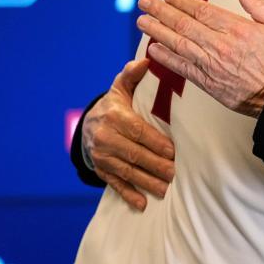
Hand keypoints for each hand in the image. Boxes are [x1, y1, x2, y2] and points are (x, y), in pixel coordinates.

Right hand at [84, 59, 175, 210]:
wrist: (87, 125)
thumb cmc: (114, 105)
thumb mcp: (120, 88)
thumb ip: (132, 76)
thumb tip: (146, 60)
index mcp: (113, 117)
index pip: (137, 132)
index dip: (155, 143)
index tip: (173, 152)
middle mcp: (105, 138)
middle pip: (134, 154)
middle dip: (156, 165)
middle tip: (176, 173)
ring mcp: (102, 156)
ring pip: (127, 171)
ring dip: (147, 182)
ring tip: (166, 189)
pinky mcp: (101, 170)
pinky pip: (115, 183)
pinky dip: (128, 194)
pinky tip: (142, 204)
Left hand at [137, 0, 263, 117]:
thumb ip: (258, 4)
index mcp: (237, 28)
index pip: (202, 10)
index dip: (182, 2)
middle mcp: (220, 44)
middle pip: (184, 24)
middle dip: (161, 11)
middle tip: (144, 2)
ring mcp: (212, 64)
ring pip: (178, 44)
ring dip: (157, 31)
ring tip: (141, 21)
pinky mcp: (208, 82)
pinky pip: (182, 67)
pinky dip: (166, 58)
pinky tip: (153, 49)